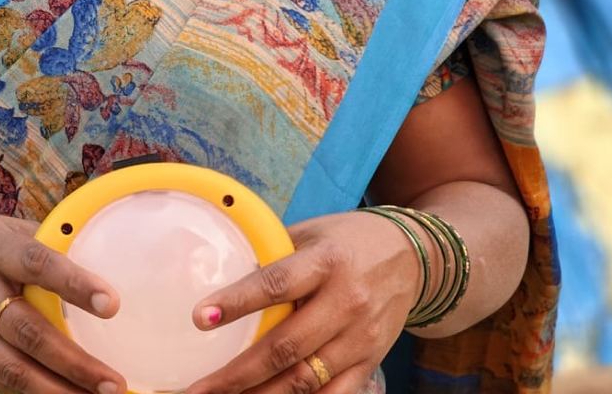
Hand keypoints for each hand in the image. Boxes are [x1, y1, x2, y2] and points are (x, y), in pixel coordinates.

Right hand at [0, 215, 128, 393]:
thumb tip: (99, 253)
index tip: (112, 303)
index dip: (74, 284)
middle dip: (73, 361)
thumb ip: (42, 243)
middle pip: (26, 331)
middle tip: (113, 381)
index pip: (36, 263)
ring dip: (56, 389)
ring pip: (12, 367)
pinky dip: (34, 391)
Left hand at [183, 211, 417, 393]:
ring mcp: (360, 338)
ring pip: (304, 379)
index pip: (276, 284)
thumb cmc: (348, 240)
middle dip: (237, 373)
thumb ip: (272, 255)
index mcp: (326, 262)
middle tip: (197, 388)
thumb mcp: (311, 233)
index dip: (237, 303)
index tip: (200, 317)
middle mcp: (346, 302)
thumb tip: (219, 273)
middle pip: (286, 347)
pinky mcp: (370, 363)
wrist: (414, 257)